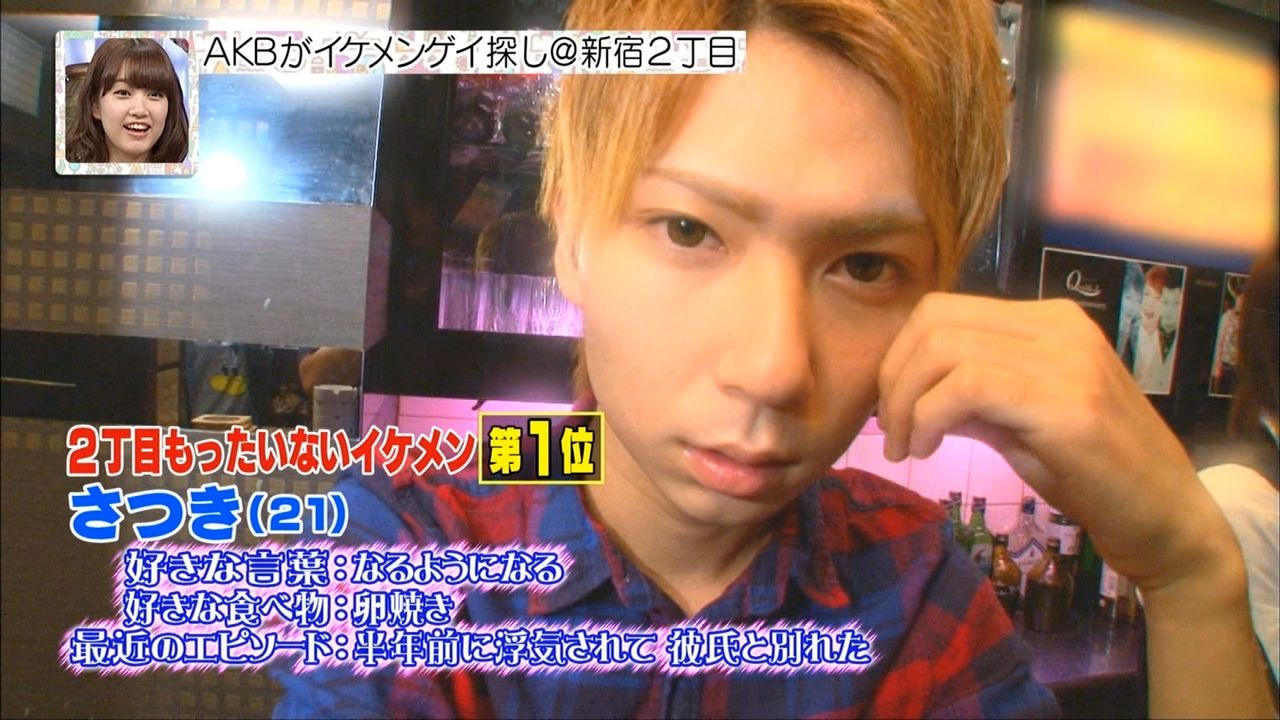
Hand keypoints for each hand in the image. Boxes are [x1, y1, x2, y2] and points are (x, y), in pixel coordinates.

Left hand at [876, 293, 1238, 597]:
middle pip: (934, 319)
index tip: (894, 410)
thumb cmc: (1094, 476)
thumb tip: (906, 389)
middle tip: (892, 432)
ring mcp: (1067, 359)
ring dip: (906, 402)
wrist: (1167, 521)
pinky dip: (928, 417)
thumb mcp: (1018, 424)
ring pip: (942, 347)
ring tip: (907, 447)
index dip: (900, 357)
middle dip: (893, 377)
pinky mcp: (1067, 404)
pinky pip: (966, 386)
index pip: (943, 309)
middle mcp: (1059, 326)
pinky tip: (927, 450)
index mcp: (1049, 322)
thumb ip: (969, 397)